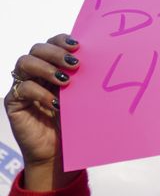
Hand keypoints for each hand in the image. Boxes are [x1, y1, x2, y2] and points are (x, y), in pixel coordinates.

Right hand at [6, 34, 79, 190]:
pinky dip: (40, 93)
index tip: (79, 46)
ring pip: (25, 62)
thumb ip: (87, 83)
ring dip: (45, 68)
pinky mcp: (14, 102)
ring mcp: (24, 86)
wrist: (59, 155)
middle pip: (37, 49)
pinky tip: (56, 103)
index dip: (62, 40)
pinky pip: (22, 88)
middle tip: (75, 64)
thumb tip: (109, 65)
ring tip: (65, 81)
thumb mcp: (84, 101)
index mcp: (53, 68)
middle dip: (55, 52)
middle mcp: (36, 74)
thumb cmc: (74, 126)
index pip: (52, 44)